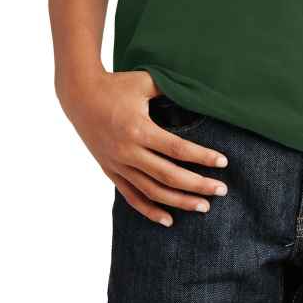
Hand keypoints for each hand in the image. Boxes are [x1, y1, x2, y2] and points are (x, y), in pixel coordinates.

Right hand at [57, 67, 229, 225]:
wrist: (79, 95)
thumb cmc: (116, 85)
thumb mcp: (144, 82)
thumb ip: (170, 88)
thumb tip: (198, 92)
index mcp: (139, 129)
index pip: (177, 149)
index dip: (202, 157)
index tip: (223, 162)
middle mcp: (128, 151)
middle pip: (168, 175)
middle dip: (197, 185)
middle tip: (221, 190)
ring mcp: (118, 164)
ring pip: (152, 191)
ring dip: (178, 202)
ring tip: (203, 207)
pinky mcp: (110, 170)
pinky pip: (131, 196)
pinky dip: (149, 210)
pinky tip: (168, 220)